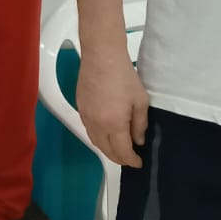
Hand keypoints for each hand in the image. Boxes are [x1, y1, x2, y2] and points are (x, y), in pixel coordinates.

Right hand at [76, 48, 148, 167]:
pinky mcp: (80, 108)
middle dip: (119, 158)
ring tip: (118, 148)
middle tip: (130, 158)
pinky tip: (106, 133)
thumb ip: (140, 125)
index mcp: (113, 125)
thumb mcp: (140, 101)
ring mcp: (85, 117)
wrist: (101, 57)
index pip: (122, 152)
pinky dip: (99, 137)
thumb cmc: (124, 77)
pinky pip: (89, 130)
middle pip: (106, 150)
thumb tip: (138, 141)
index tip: (139, 162)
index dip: (131, 160)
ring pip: (95, 142)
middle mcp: (96, 125)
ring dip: (107, 149)